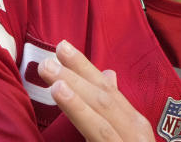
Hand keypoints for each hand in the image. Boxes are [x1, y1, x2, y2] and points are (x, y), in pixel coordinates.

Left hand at [38, 40, 153, 141]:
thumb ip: (116, 108)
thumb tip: (108, 74)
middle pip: (104, 94)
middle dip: (75, 73)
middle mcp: (134, 129)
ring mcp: (128, 141)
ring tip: (49, 70)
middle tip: (46, 59)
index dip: (83, 67)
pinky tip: (63, 94)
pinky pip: (99, 130)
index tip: (61, 48)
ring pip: (101, 108)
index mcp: (133, 122)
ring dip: (73, 85)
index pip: (107, 88)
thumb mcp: (126, 133)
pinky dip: (80, 110)